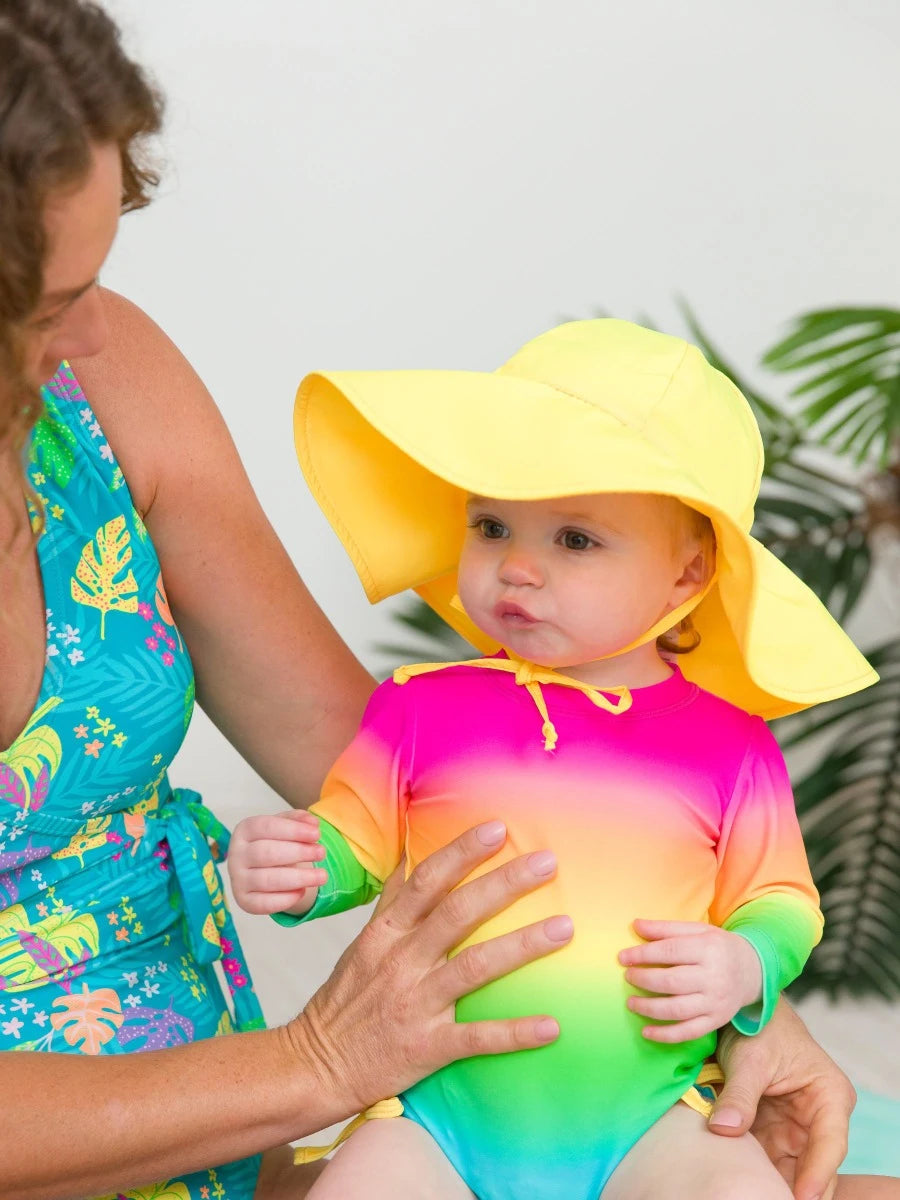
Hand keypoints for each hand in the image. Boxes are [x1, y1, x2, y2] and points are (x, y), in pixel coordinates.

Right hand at [227, 811, 326, 914]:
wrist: (261, 867)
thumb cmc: (276, 842)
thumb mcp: (286, 826)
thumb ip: (299, 820)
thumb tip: (313, 824)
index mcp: (244, 830)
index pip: (266, 827)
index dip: (293, 830)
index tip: (317, 834)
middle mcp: (236, 855)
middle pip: (266, 853)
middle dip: (298, 853)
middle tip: (322, 853)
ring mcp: (238, 879)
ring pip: (267, 880)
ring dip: (299, 878)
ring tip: (322, 876)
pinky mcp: (244, 900)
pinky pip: (264, 903)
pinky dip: (286, 899)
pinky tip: (303, 891)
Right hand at [286, 821, 572, 1117]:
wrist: (316, 1064)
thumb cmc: (346, 999)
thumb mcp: (362, 942)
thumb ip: (393, 902)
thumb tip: (412, 855)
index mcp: (387, 933)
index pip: (427, 882)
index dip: (462, 852)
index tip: (497, 829)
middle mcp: (402, 961)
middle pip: (458, 913)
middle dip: (504, 884)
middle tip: (547, 861)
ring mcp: (416, 1003)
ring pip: (475, 967)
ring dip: (522, 946)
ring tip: (563, 927)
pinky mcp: (427, 1047)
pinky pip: (477, 1038)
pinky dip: (515, 1033)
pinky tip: (552, 1026)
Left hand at [618, 919, 761, 1041]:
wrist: (754, 970)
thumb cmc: (718, 947)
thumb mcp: (697, 930)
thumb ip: (666, 928)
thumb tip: (635, 925)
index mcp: (708, 949)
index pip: (669, 952)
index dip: (642, 955)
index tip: (623, 958)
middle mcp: (714, 977)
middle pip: (672, 982)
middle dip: (644, 980)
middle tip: (628, 977)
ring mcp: (716, 1002)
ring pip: (678, 1009)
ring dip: (649, 1008)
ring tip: (631, 1003)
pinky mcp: (716, 1020)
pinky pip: (689, 1032)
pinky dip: (666, 1035)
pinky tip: (647, 1032)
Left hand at [710, 1000, 855, 1199]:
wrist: (744, 1012)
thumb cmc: (759, 1026)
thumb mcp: (749, 1058)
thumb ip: (739, 1094)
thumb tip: (723, 1129)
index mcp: (829, 1095)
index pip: (830, 1144)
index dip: (817, 1174)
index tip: (800, 1198)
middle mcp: (819, 1117)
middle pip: (814, 1166)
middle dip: (794, 1188)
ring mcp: (796, 1127)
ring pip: (791, 1169)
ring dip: (772, 1182)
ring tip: (754, 1195)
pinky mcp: (774, 1130)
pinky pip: (768, 1159)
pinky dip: (756, 1171)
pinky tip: (744, 1183)